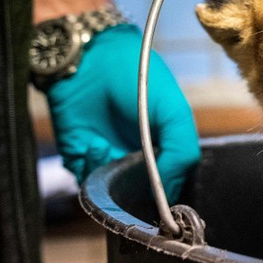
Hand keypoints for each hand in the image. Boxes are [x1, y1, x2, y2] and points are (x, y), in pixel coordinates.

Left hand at [45, 24, 199, 200]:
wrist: (90, 59)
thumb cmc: (138, 79)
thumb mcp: (175, 112)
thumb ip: (182, 151)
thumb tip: (167, 193)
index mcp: (166, 148)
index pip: (172, 184)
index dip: (169, 195)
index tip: (166, 203)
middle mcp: (138, 157)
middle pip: (141, 195)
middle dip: (138, 196)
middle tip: (136, 185)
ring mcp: (108, 159)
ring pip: (112, 192)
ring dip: (112, 178)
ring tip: (108, 148)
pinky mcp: (80, 157)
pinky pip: (86, 180)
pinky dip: (91, 166)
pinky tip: (95, 144)